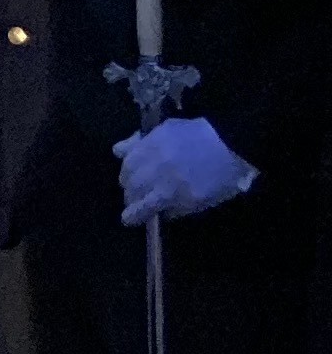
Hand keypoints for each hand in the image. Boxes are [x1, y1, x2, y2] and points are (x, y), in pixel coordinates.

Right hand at [117, 115, 255, 225]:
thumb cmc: (221, 177)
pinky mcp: (154, 134)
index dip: (131, 216)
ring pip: (127, 167)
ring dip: (127, 176)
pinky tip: (124, 154)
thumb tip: (161, 211)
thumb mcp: (204, 201)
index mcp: (169, 193)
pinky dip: (125, 151)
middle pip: (130, 187)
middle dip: (130, 196)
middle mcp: (156, 172)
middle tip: (135, 198)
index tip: (128, 219)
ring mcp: (153, 151)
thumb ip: (179, 208)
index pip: (140, 208)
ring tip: (131, 178)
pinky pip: (131, 144)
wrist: (231, 142)